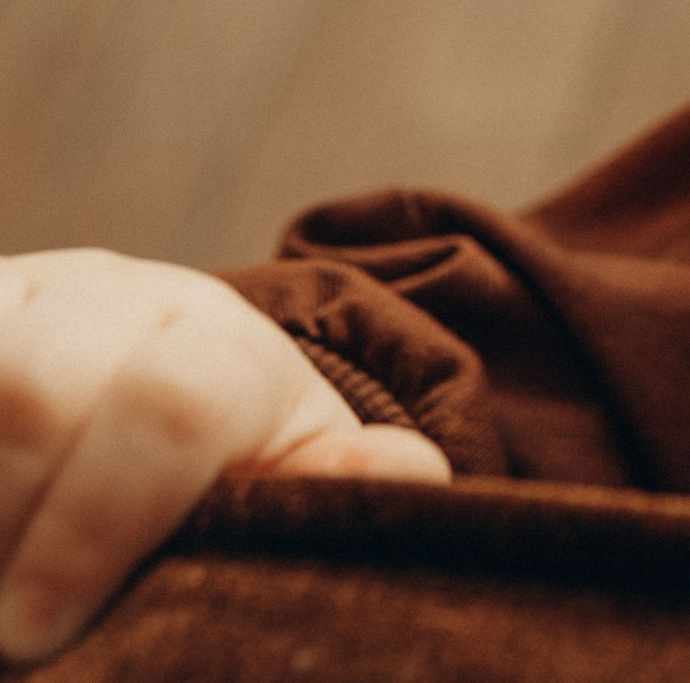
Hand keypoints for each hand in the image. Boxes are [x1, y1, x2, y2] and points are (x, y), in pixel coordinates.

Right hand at [0, 248, 450, 661]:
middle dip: (11, 518)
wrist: (143, 394)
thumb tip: (416, 475)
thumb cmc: (220, 465)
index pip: (173, 406)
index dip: (98, 526)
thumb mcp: (284, 480)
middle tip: (4, 621)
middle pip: (39, 390)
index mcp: (219, 345)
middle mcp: (116, 297)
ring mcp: (28, 292)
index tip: (44, 630)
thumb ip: (333, 488)